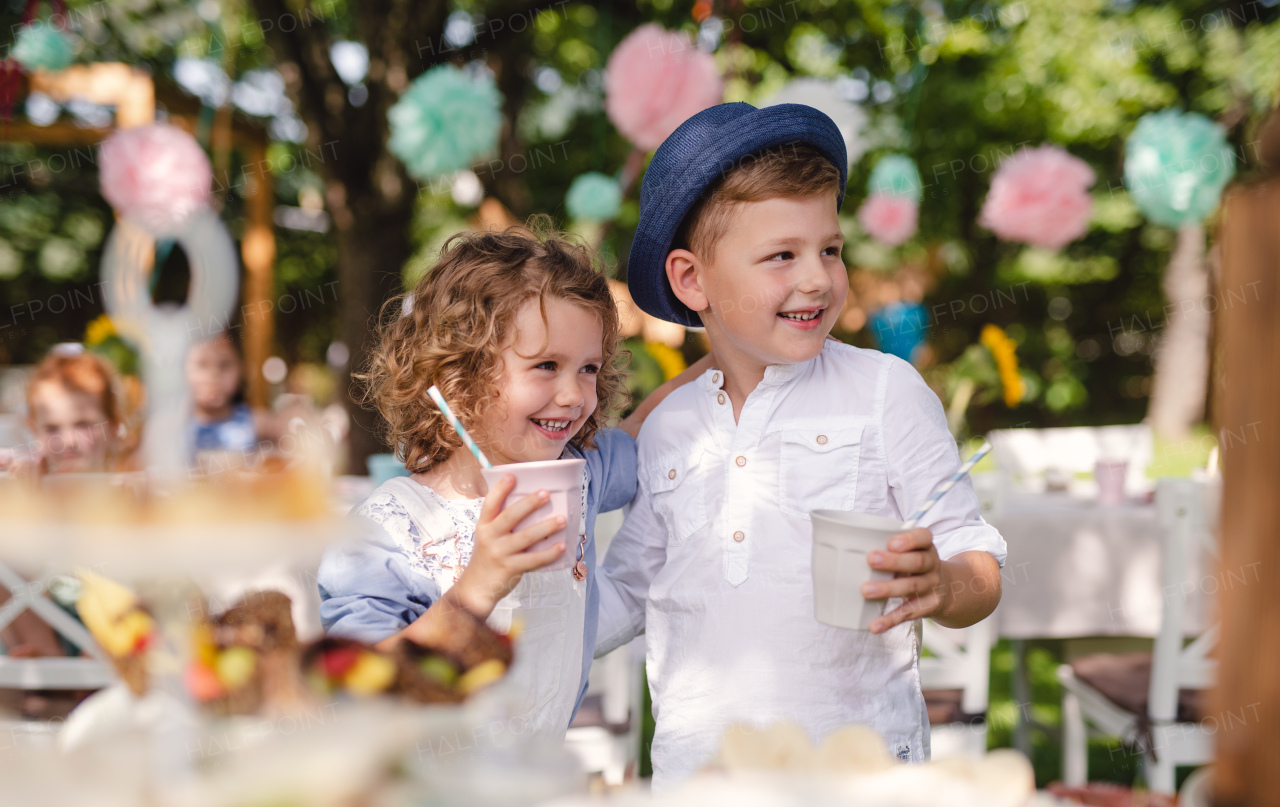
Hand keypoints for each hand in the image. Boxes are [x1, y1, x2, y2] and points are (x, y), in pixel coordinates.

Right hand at [448, 474, 565, 618]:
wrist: (476, 589)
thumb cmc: (487, 558)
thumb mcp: (487, 538)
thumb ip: (501, 524)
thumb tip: (531, 505)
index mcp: (483, 526)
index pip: (489, 504)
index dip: (500, 489)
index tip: (512, 476)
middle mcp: (489, 537)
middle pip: (510, 516)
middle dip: (529, 503)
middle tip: (546, 493)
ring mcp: (499, 553)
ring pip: (525, 537)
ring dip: (546, 527)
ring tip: (562, 519)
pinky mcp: (510, 568)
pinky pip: (533, 559)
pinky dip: (549, 553)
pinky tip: (561, 546)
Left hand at [860, 527, 945, 633]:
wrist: (948, 590)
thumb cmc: (914, 565)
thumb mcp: (910, 551)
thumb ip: (887, 547)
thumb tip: (843, 550)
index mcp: (925, 546)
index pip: (923, 537)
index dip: (909, 539)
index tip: (890, 542)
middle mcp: (932, 565)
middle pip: (917, 562)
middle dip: (893, 561)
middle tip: (870, 560)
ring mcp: (931, 586)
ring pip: (911, 587)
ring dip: (888, 589)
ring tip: (865, 590)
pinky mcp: (928, 606)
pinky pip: (908, 613)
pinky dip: (890, 620)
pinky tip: (875, 625)